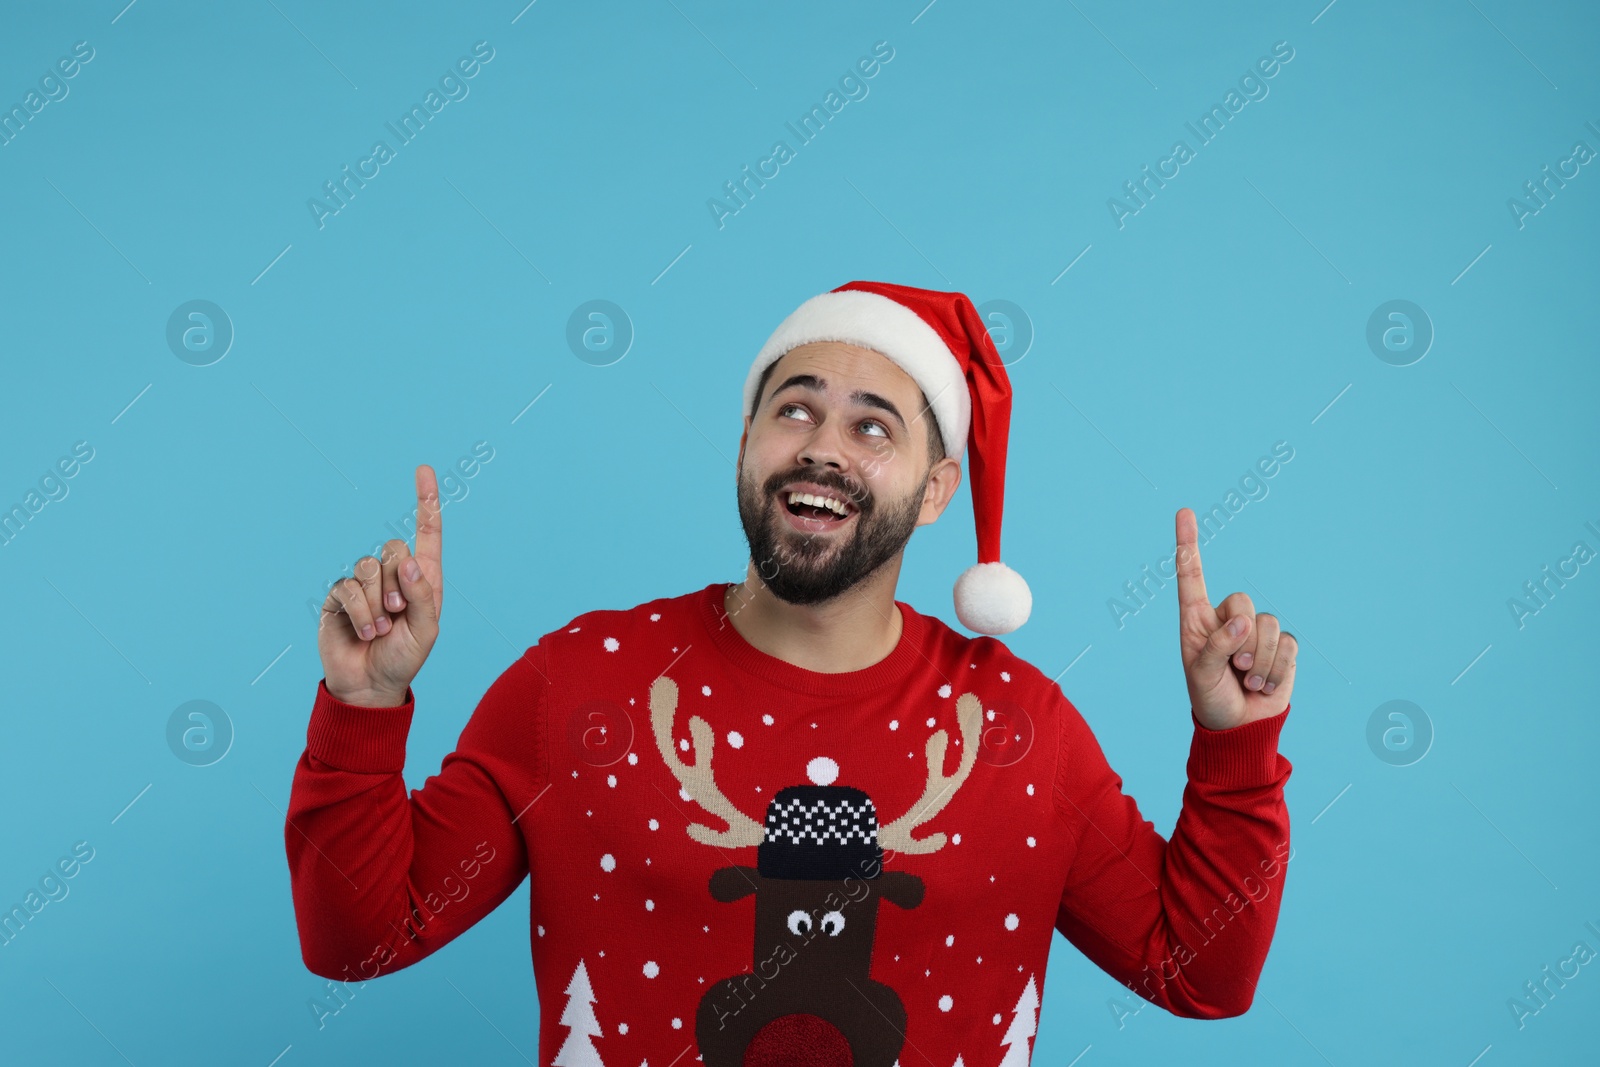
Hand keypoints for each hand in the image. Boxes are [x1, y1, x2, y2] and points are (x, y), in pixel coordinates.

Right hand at [317, 465, 443, 706]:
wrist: (370, 685)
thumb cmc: (403, 658)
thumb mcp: (426, 630)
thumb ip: (423, 595)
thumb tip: (410, 560)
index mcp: (422, 579)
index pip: (427, 533)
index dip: (426, 502)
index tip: (424, 470)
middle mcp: (393, 576)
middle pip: (395, 548)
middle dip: (397, 582)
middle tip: (397, 614)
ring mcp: (364, 585)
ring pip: (369, 567)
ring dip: (377, 603)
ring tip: (379, 629)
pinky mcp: (339, 597)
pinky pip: (348, 588)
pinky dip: (360, 612)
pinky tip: (364, 631)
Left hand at [1174, 507, 1296, 729]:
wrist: (1240, 726)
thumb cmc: (1210, 698)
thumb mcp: (1200, 675)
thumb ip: (1216, 646)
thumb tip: (1243, 621)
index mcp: (1197, 620)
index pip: (1191, 576)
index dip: (1188, 544)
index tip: (1184, 511)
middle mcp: (1227, 619)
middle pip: (1242, 600)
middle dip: (1240, 639)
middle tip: (1233, 668)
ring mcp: (1256, 631)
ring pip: (1267, 625)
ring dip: (1258, 661)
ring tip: (1247, 680)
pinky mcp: (1282, 647)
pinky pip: (1288, 645)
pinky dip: (1276, 670)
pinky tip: (1263, 685)